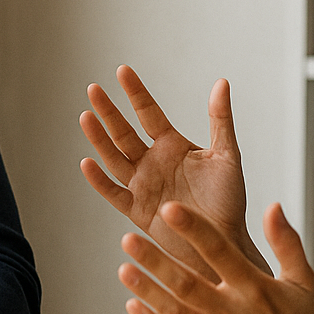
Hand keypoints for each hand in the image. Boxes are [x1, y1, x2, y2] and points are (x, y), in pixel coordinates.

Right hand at [80, 65, 266, 279]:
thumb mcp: (227, 156)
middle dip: (108, 112)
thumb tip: (222, 83)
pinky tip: (87, 163)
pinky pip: (114, 193)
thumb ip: (221, 120)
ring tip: (85, 117)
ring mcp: (142, 185)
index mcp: (172, 146)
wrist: (224, 242)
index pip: (149, 113)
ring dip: (99, 140)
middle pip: (124, 132)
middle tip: (93, 89)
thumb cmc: (228, 201)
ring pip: (114, 158)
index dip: (135, 93)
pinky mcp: (137, 210)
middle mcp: (152, 162)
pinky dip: (99, 180)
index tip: (122, 71)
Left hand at [117, 201, 313, 313]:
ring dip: (148, 290)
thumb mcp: (304, 280)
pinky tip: (133, 307)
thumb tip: (273, 206)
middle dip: (155, 260)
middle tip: (128, 239)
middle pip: (187, 282)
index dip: (193, 230)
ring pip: (176, 311)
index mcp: (256, 286)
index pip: (219, 251)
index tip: (169, 210)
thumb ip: (286, 242)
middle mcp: (235, 311)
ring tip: (123, 270)